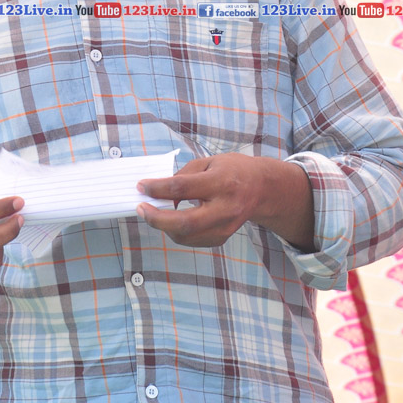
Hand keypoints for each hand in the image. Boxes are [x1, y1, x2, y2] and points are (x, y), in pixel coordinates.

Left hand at [136, 155, 314, 250]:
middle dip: (156, 218)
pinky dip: (177, 231)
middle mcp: (224, 208)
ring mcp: (224, 227)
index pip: (182, 188)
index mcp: (221, 183)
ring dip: (164, 226)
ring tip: (154, 212)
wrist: (262, 189)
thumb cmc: (234, 170)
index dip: (157, 188)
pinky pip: (192, 240)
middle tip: (141, 208)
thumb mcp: (210, 161)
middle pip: (184, 223)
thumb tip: (161, 191)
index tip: (142, 186)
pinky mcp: (221, 238)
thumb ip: (185, 175)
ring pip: (186, 236)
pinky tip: (171, 219)